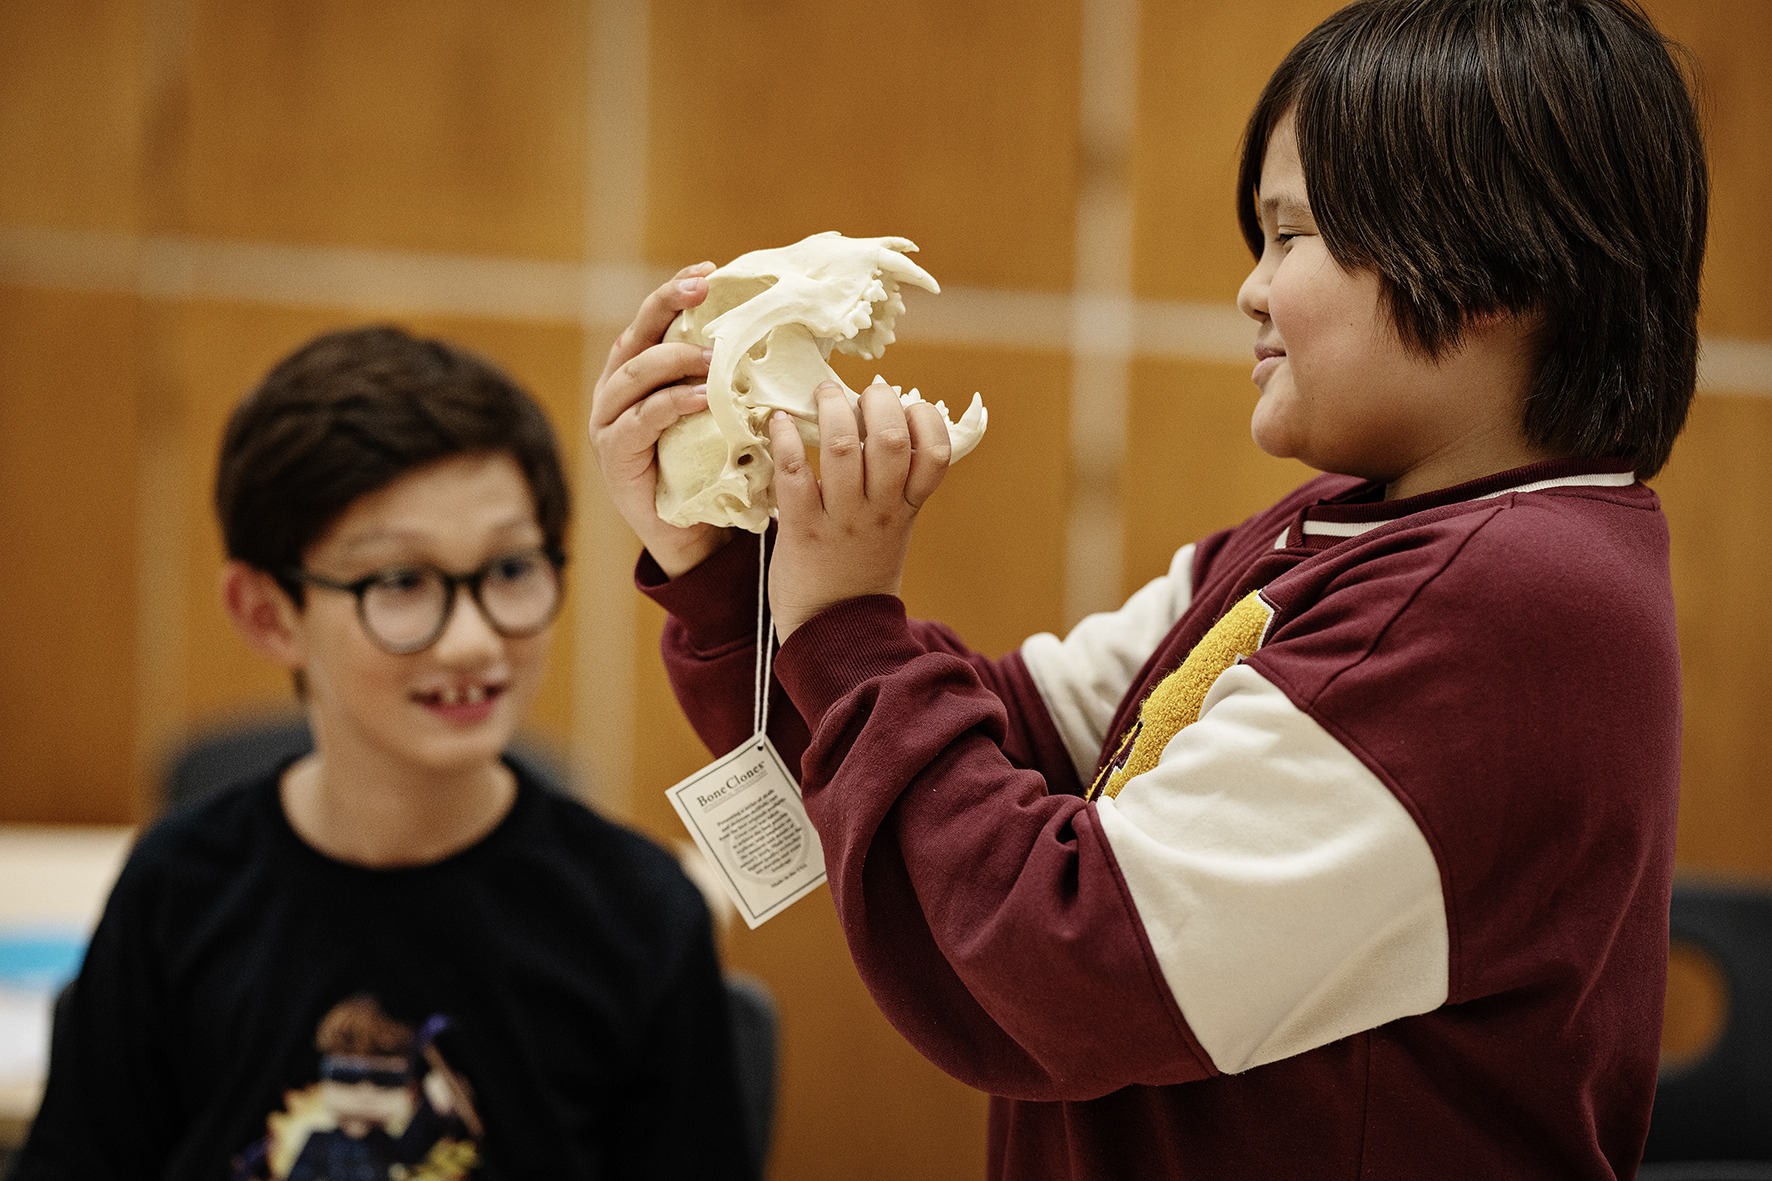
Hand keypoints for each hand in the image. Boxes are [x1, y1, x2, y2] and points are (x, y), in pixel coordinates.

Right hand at [589, 262, 732, 577]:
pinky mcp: (616, 455)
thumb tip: (774, 336)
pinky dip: (672, 405)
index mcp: (635, 374)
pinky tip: (703, 398)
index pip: (650, 322)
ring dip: (675, 359)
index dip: (675, 292)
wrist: (693, 533)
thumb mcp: (717, 413)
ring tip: (714, 356)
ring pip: (635, 375)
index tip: (710, 271)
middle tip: (705, 291)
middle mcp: (614, 392)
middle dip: (669, 307)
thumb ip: (723, 378)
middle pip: (635, 337)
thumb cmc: (710, 467)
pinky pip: (641, 421)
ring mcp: (609, 424)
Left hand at [768, 381, 951, 638]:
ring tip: (823, 393)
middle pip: (891, 440)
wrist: (833, 631)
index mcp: (907, 508)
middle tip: (861, 391)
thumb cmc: (860, 569)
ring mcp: (842, 520)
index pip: (936, 455)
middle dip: (877, 401)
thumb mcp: (895, 528)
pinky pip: (794, 474)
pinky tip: (777, 422)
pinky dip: (784, 440)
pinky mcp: (802, 530)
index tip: (907, 405)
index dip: (927, 419)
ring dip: (832, 409)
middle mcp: (880, 511)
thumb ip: (895, 485)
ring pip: (844, 449)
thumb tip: (883, 423)